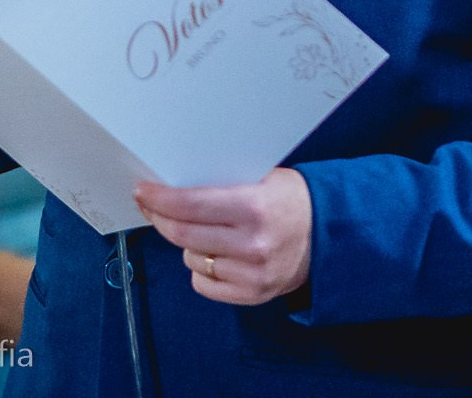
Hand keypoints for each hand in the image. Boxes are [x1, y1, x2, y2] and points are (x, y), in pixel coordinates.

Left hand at [135, 168, 312, 306]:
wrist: (328, 237)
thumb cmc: (290, 201)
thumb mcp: (261, 177)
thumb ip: (222, 181)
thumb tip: (172, 181)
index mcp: (254, 207)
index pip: (189, 205)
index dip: (158, 198)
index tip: (143, 192)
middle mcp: (252, 244)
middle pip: (182, 234)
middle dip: (159, 217)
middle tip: (150, 205)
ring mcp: (252, 273)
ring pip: (190, 258)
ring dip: (185, 243)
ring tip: (202, 229)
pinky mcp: (253, 294)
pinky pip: (203, 284)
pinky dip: (200, 269)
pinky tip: (213, 254)